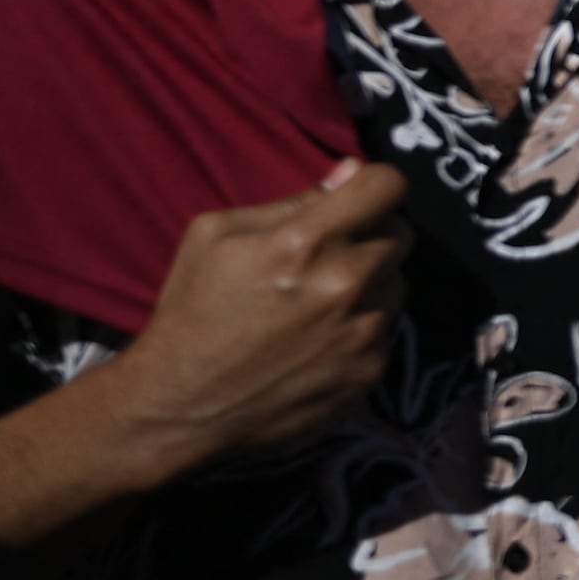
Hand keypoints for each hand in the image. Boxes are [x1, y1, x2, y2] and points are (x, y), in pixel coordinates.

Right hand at [107, 160, 408, 473]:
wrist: (178, 406)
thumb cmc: (191, 312)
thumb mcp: (215, 236)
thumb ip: (291, 200)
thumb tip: (350, 173)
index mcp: (305, 242)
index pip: (388, 185)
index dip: (373, 186)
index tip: (357, 198)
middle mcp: (344, 284)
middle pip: (399, 234)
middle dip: (369, 236)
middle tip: (328, 257)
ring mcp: (362, 332)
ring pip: (397, 283)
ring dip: (369, 284)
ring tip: (318, 304)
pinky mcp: (369, 372)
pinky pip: (387, 332)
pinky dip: (362, 329)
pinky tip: (319, 342)